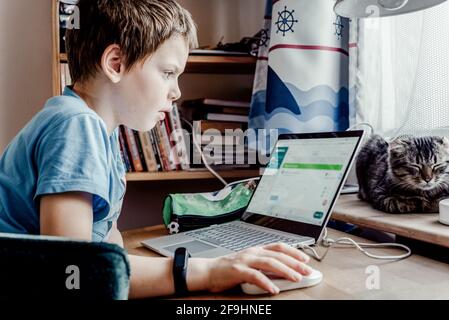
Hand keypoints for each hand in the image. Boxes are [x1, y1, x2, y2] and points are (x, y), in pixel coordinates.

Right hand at [193, 243, 312, 294]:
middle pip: (278, 255)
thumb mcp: (249, 264)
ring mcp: (245, 260)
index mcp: (256, 249)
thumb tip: (284, 272)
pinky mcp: (237, 270)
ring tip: (296, 278)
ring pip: (269, 263)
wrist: (208, 271)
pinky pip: (255, 276)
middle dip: (295, 263)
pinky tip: (274, 289)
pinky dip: (266, 282)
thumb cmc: (229, 269)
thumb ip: (264, 266)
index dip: (294, 251)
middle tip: (307, 271)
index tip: (306, 259)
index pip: (279, 247)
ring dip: (285, 270)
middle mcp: (252, 252)